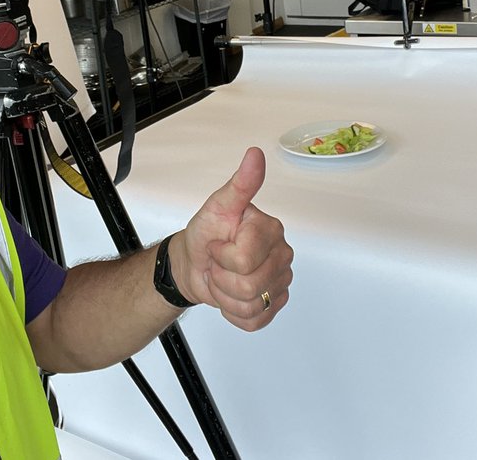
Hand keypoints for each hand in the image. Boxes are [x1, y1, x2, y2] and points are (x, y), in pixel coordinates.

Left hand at [168, 147, 292, 329]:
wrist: (194, 262)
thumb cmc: (206, 234)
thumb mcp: (217, 206)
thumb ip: (240, 184)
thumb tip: (255, 156)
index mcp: (270, 229)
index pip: (245, 259)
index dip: (222, 256)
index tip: (218, 244)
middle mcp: (282, 254)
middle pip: (250, 285)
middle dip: (223, 277)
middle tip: (219, 262)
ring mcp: (280, 280)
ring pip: (252, 304)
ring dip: (226, 295)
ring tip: (224, 276)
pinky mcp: (274, 302)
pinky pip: (256, 320)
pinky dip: (235, 312)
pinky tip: (231, 295)